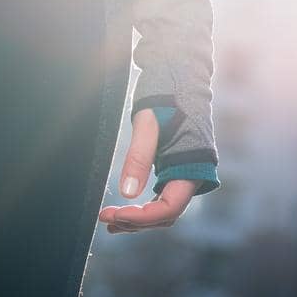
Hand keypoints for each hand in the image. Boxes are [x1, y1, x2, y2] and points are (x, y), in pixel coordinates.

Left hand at [98, 107, 195, 231]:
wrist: (178, 74)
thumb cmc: (165, 95)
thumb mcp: (147, 123)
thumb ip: (139, 157)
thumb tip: (127, 194)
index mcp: (192, 167)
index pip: (168, 208)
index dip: (142, 217)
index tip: (115, 213)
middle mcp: (191, 176)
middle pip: (164, 215)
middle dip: (135, 221)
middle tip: (105, 217)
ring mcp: (183, 174)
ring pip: (162, 210)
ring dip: (137, 219)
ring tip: (108, 221)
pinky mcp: (174, 169)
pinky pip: (160, 198)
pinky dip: (142, 207)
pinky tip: (121, 211)